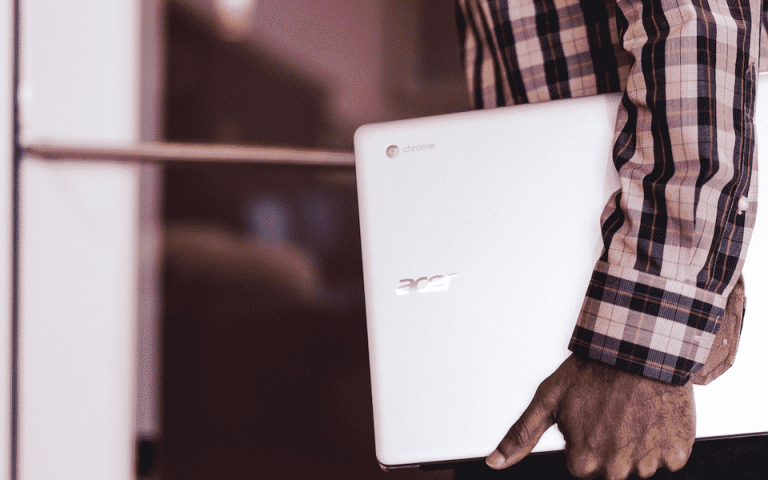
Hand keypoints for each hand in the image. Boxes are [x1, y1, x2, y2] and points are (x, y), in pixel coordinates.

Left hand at [486, 355, 695, 478]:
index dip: (585, 438)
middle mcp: (615, 471)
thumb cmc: (593, 371)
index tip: (590, 416)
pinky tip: (652, 416)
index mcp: (583, 463)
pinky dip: (662, 441)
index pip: (581, 465)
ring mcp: (648, 465)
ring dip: (636, 444)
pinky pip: (668, 459)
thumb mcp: (548, 399)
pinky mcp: (677, 455)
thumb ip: (520, 435)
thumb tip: (494, 462)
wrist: (640, 350)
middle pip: (610, 469)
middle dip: (609, 445)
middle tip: (611, 413)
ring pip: (639, 465)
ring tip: (631, 411)